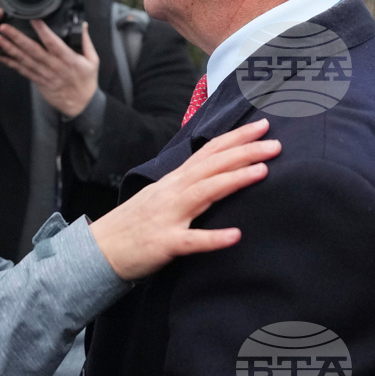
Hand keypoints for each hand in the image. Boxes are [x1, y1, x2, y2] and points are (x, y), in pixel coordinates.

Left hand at [0, 19, 98, 117]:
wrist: (81, 104)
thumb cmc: (86, 81)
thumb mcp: (93, 60)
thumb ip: (85, 41)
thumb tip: (82, 24)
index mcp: (68, 59)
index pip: (53, 43)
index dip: (43, 31)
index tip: (33, 20)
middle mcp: (54, 66)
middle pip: (33, 50)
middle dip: (17, 38)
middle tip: (5, 28)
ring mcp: (44, 74)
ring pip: (24, 60)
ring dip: (10, 49)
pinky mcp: (38, 81)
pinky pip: (22, 71)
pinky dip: (10, 64)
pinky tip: (0, 57)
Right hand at [89, 119, 280, 280]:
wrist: (100, 249)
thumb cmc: (134, 224)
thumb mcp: (162, 197)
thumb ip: (188, 186)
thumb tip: (216, 175)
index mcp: (174, 181)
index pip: (208, 153)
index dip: (235, 138)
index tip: (262, 126)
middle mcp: (172, 192)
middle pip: (211, 166)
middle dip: (244, 152)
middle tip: (275, 143)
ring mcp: (168, 217)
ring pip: (204, 193)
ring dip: (233, 180)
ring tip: (262, 171)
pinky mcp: (164, 243)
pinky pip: (191, 240)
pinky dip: (213, 238)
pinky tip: (236, 235)